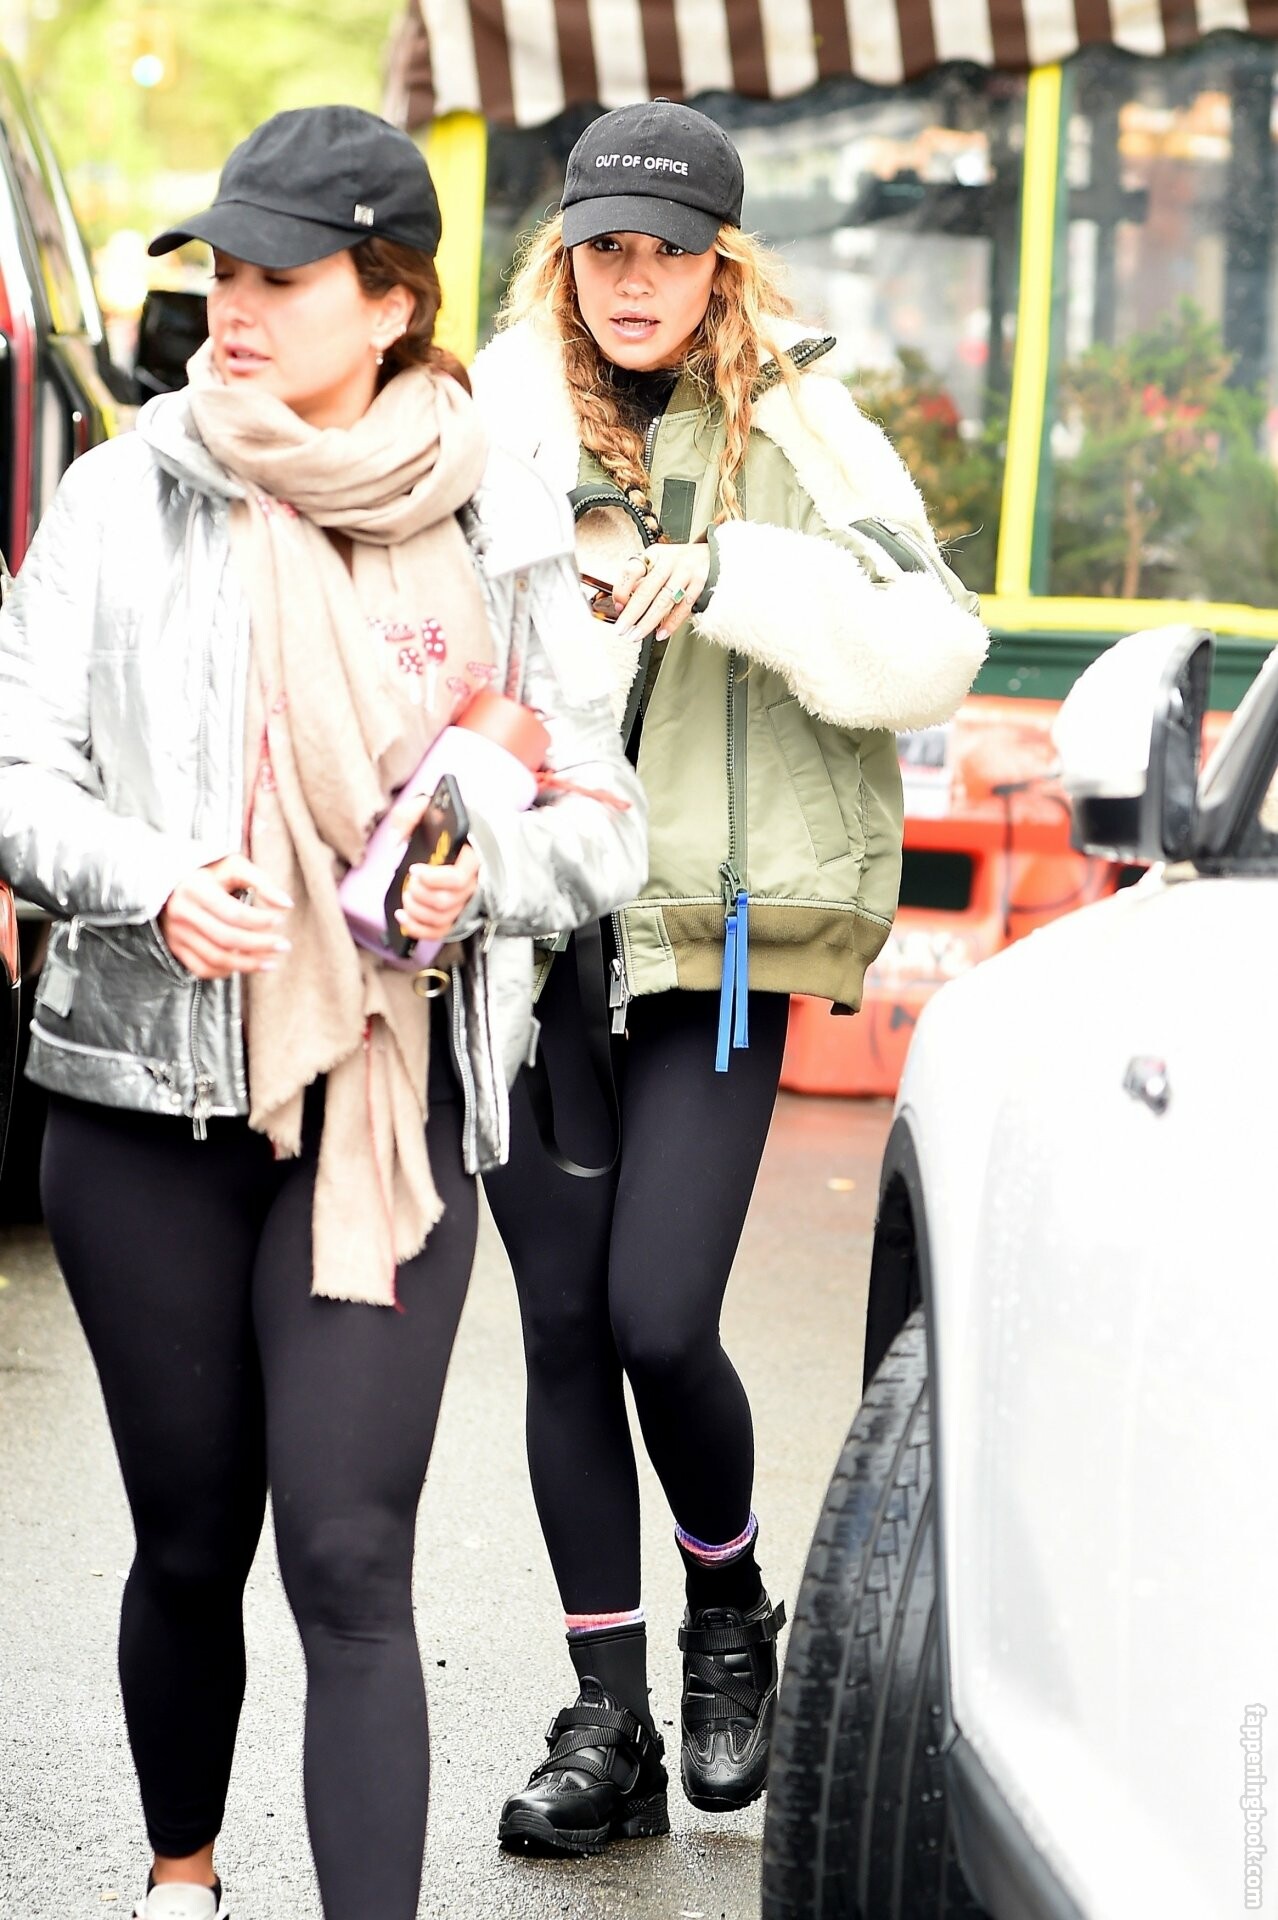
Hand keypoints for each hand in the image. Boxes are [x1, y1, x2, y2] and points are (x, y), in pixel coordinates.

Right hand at [160, 855, 292, 979]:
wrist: (172, 881)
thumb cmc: (210, 871)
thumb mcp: (233, 866)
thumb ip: (261, 881)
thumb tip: (287, 904)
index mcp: (195, 889)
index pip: (233, 913)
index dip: (260, 920)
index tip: (281, 919)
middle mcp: (182, 913)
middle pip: (227, 938)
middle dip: (260, 945)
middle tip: (284, 945)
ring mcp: (176, 933)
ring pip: (216, 958)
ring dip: (248, 964)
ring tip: (272, 961)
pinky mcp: (176, 947)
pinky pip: (203, 968)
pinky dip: (227, 971)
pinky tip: (247, 965)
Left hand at [385, 786, 481, 942]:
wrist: (457, 837)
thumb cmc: (443, 825)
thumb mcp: (427, 808)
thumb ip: (410, 814)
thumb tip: (396, 839)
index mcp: (470, 858)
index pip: (457, 878)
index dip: (433, 878)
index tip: (414, 869)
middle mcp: (471, 883)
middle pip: (446, 901)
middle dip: (420, 894)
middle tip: (409, 882)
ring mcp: (463, 901)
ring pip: (442, 918)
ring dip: (416, 911)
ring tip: (405, 897)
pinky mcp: (453, 914)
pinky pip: (439, 932)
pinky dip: (418, 929)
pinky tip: (403, 917)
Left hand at [610, 542, 710, 642]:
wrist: (708, 557)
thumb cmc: (676, 563)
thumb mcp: (656, 562)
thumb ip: (639, 581)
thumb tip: (621, 606)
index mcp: (654, 555)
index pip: (632, 570)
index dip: (622, 590)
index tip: (618, 607)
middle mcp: (669, 562)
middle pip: (647, 589)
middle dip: (632, 613)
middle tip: (622, 630)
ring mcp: (686, 573)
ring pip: (664, 601)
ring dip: (649, 621)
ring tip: (637, 635)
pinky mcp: (699, 585)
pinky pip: (683, 608)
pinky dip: (671, 623)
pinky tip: (661, 633)